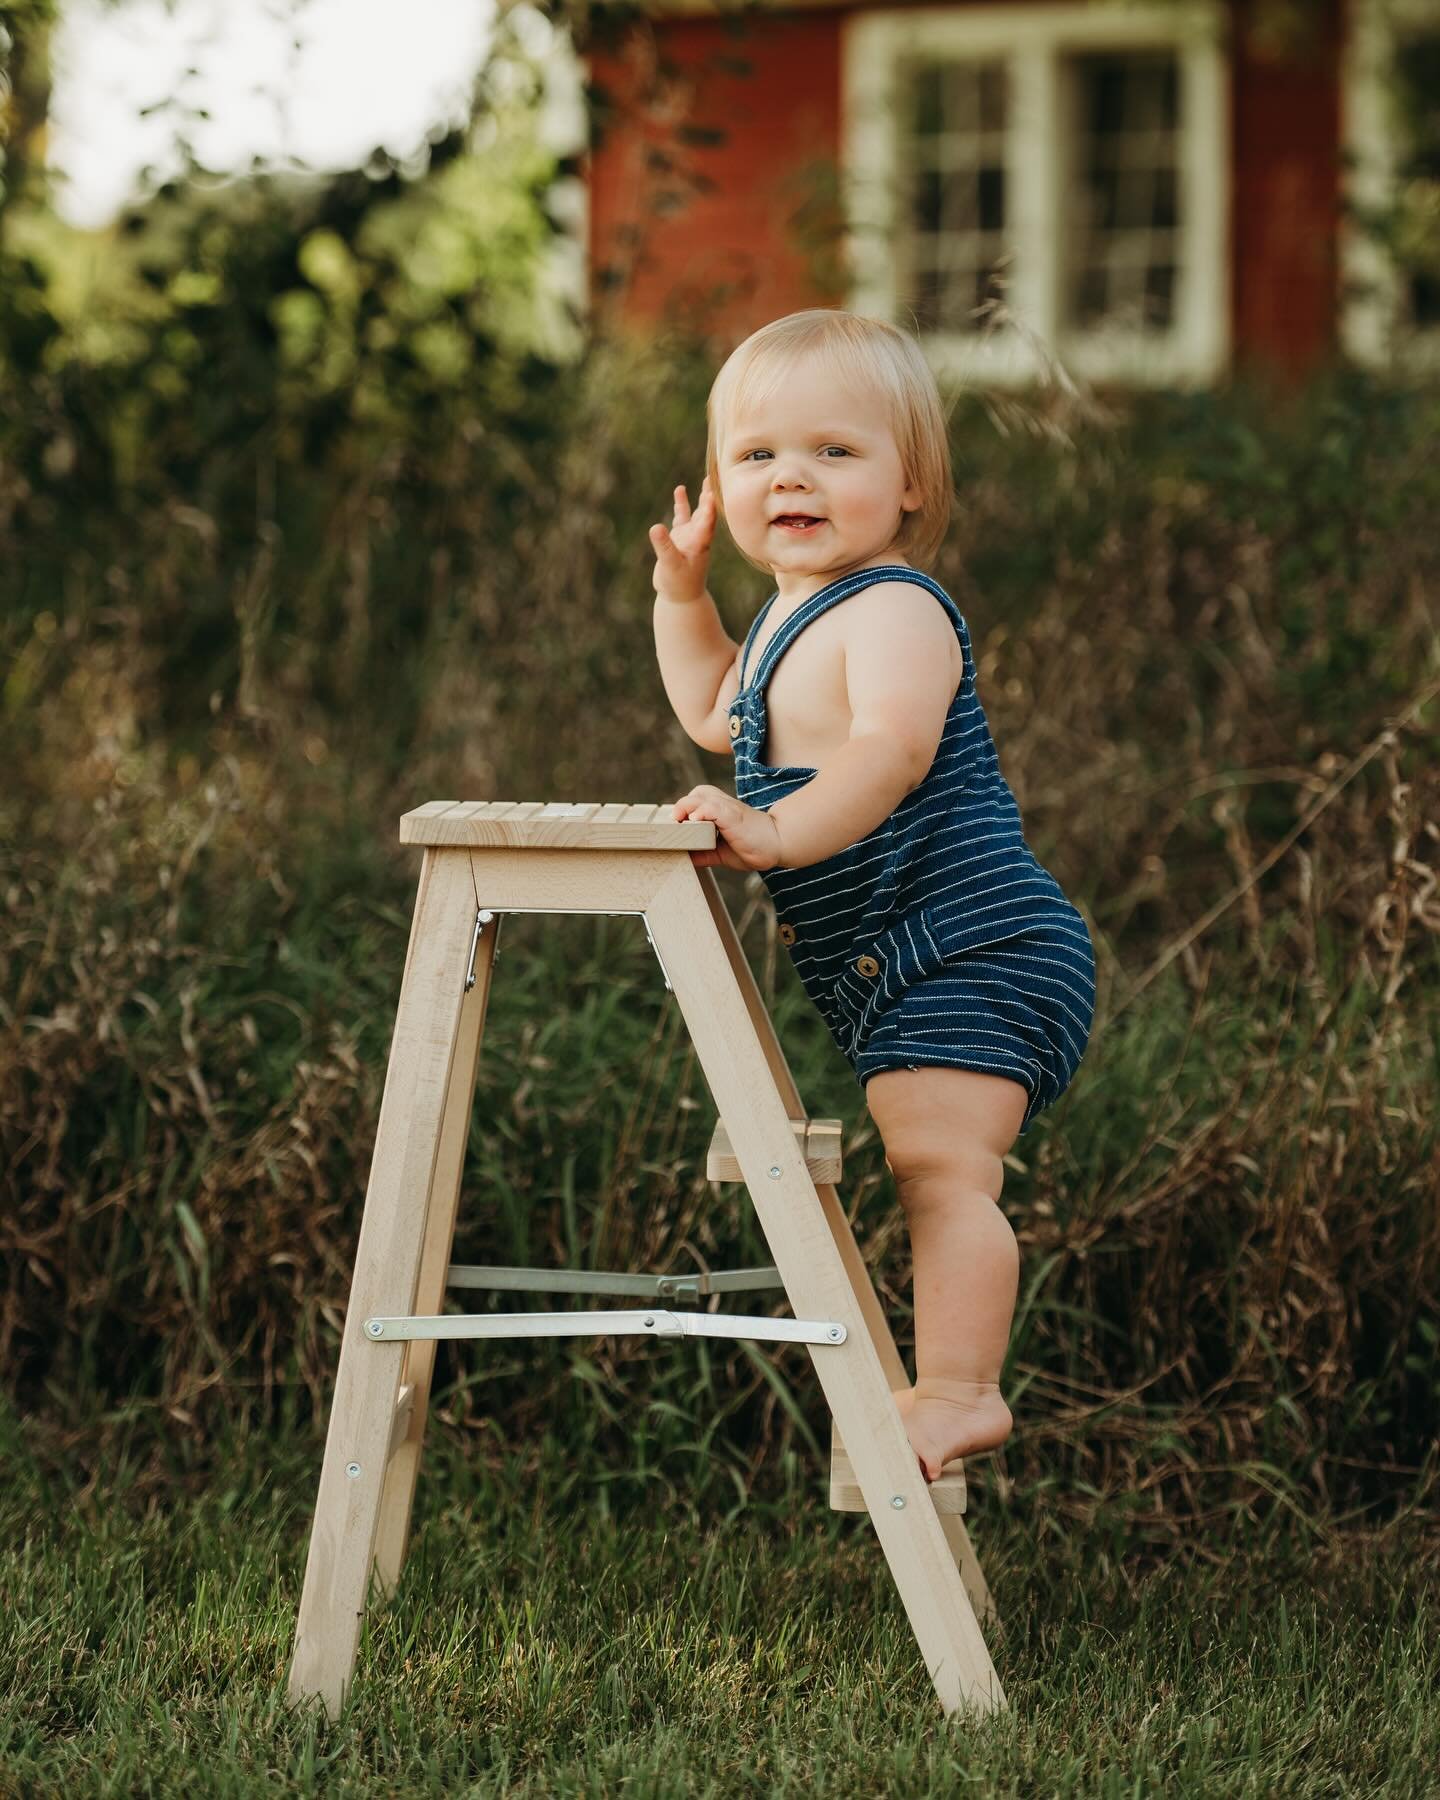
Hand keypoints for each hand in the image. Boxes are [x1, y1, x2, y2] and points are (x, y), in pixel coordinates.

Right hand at [649, 476, 716, 603]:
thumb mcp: (669, 565)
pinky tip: (680, 489)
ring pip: (698, 513)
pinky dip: (681, 504)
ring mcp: (690, 536)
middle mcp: (698, 537)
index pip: (707, 523)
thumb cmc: (678, 584)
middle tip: (716, 479)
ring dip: (702, 497)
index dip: (709, 509)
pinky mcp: (680, 537)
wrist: (681, 596)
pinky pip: (682, 517)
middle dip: (711, 498)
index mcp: (699, 544)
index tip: (711, 494)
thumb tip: (655, 527)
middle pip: (708, 514)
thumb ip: (663, 546)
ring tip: (707, 479)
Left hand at [672, 785, 782, 871]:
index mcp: (719, 810)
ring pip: (700, 797)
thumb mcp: (721, 853)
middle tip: (674, 823)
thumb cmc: (752, 847)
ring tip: (678, 820)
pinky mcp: (732, 815)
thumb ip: (704, 854)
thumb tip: (686, 859)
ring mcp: (727, 808)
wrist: (777, 845)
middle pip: (696, 794)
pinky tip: (695, 820)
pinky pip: (712, 807)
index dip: (683, 810)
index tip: (674, 826)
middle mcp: (722, 805)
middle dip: (682, 806)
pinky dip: (701, 811)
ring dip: (685, 807)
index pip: (695, 800)